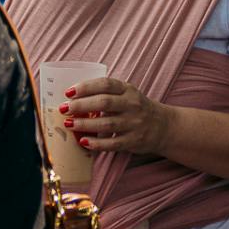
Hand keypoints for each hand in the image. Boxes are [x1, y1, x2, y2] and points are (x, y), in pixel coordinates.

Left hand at [63, 77, 177, 156]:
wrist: (164, 126)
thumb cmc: (135, 108)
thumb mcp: (125, 95)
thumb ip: (104, 94)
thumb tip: (71, 98)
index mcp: (128, 90)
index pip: (106, 84)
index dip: (86, 87)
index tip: (68, 92)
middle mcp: (133, 105)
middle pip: (104, 103)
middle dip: (80, 105)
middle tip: (64, 109)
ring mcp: (134, 123)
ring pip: (106, 124)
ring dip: (84, 124)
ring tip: (69, 124)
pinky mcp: (134, 140)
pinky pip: (112, 143)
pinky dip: (96, 143)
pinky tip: (83, 142)